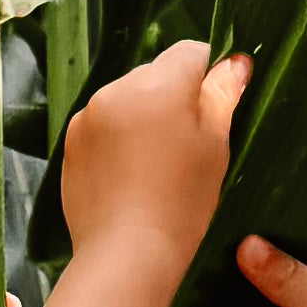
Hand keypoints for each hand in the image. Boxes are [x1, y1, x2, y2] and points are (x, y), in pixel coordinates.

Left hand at [58, 40, 250, 267]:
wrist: (126, 254)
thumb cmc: (182, 202)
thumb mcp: (215, 145)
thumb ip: (223, 94)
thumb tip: (235, 61)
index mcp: (158, 84)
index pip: (191, 52)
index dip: (209, 74)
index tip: (216, 106)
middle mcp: (117, 89)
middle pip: (156, 74)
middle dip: (174, 97)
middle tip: (189, 146)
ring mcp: (88, 116)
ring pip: (128, 100)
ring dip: (145, 117)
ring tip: (158, 166)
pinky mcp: (72, 143)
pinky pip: (104, 125)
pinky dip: (119, 140)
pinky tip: (132, 176)